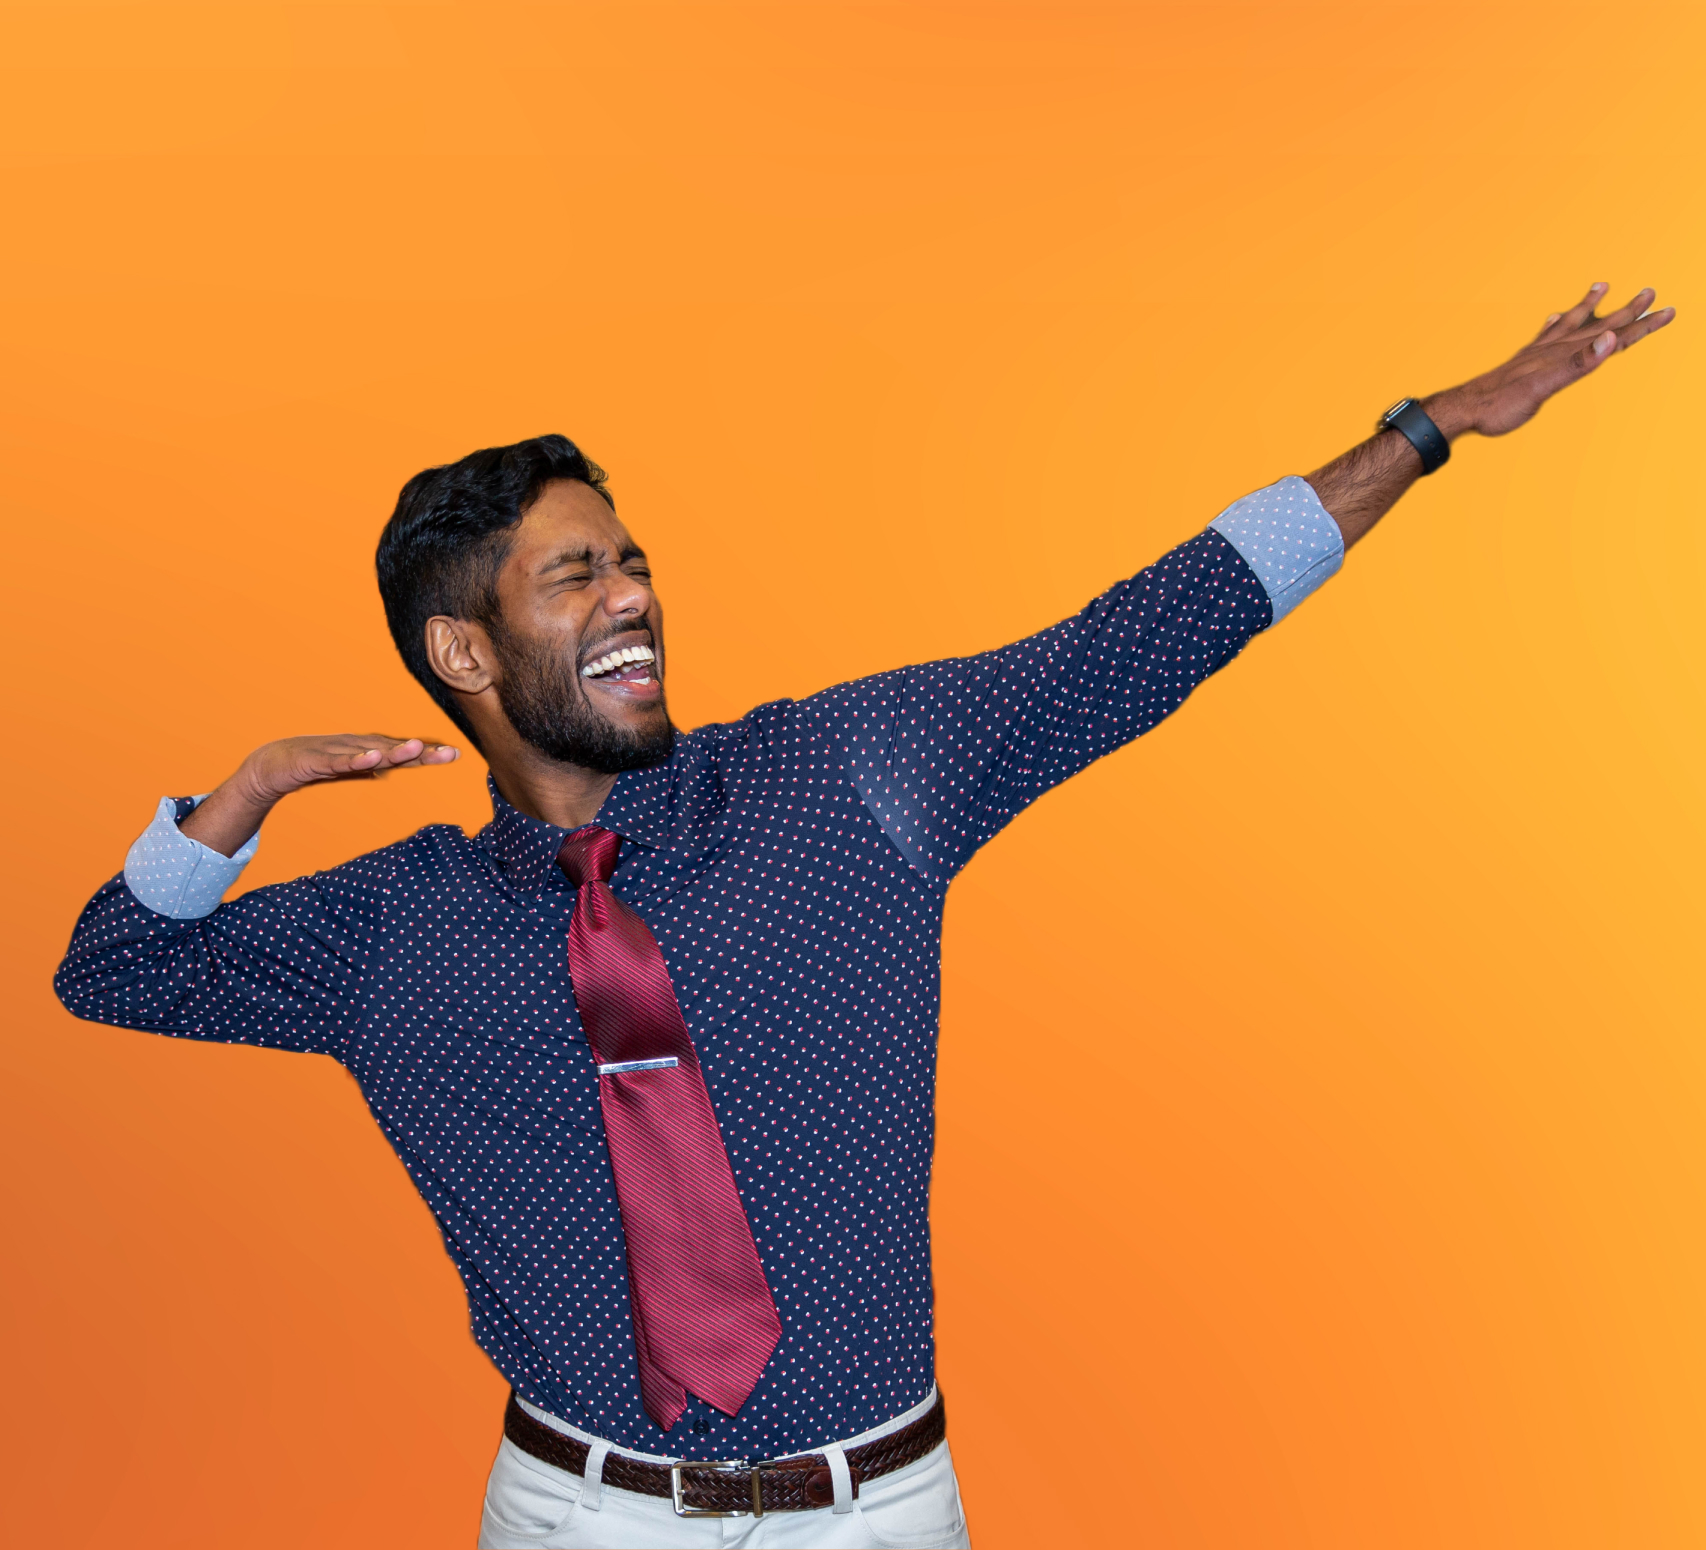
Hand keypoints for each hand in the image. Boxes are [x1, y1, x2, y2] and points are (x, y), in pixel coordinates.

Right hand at [181, 734, 457, 856]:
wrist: (271, 764)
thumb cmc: (315, 764)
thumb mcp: (350, 770)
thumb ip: (374, 768)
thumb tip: (399, 766)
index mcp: (365, 750)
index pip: (401, 752)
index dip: (426, 753)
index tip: (455, 755)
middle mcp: (355, 746)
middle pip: (392, 749)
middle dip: (420, 752)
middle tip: (447, 754)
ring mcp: (336, 752)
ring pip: (368, 751)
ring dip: (393, 751)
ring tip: (415, 748)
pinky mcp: (315, 760)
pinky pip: (337, 762)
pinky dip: (355, 760)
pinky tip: (372, 759)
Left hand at [1426, 283, 1675, 439]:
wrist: (1462, 409)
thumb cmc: (1501, 404)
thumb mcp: (1543, 389)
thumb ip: (1578, 365)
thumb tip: (1611, 338)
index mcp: (1563, 354)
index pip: (1612, 336)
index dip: (1642, 324)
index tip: (1669, 310)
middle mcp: (1551, 348)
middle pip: (1597, 325)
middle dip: (1626, 310)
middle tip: (1651, 291)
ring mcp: (1535, 353)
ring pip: (1570, 323)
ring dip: (1589, 306)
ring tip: (1601, 285)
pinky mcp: (1521, 363)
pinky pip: (1544, 336)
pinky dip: (1554, 324)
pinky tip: (1553, 319)